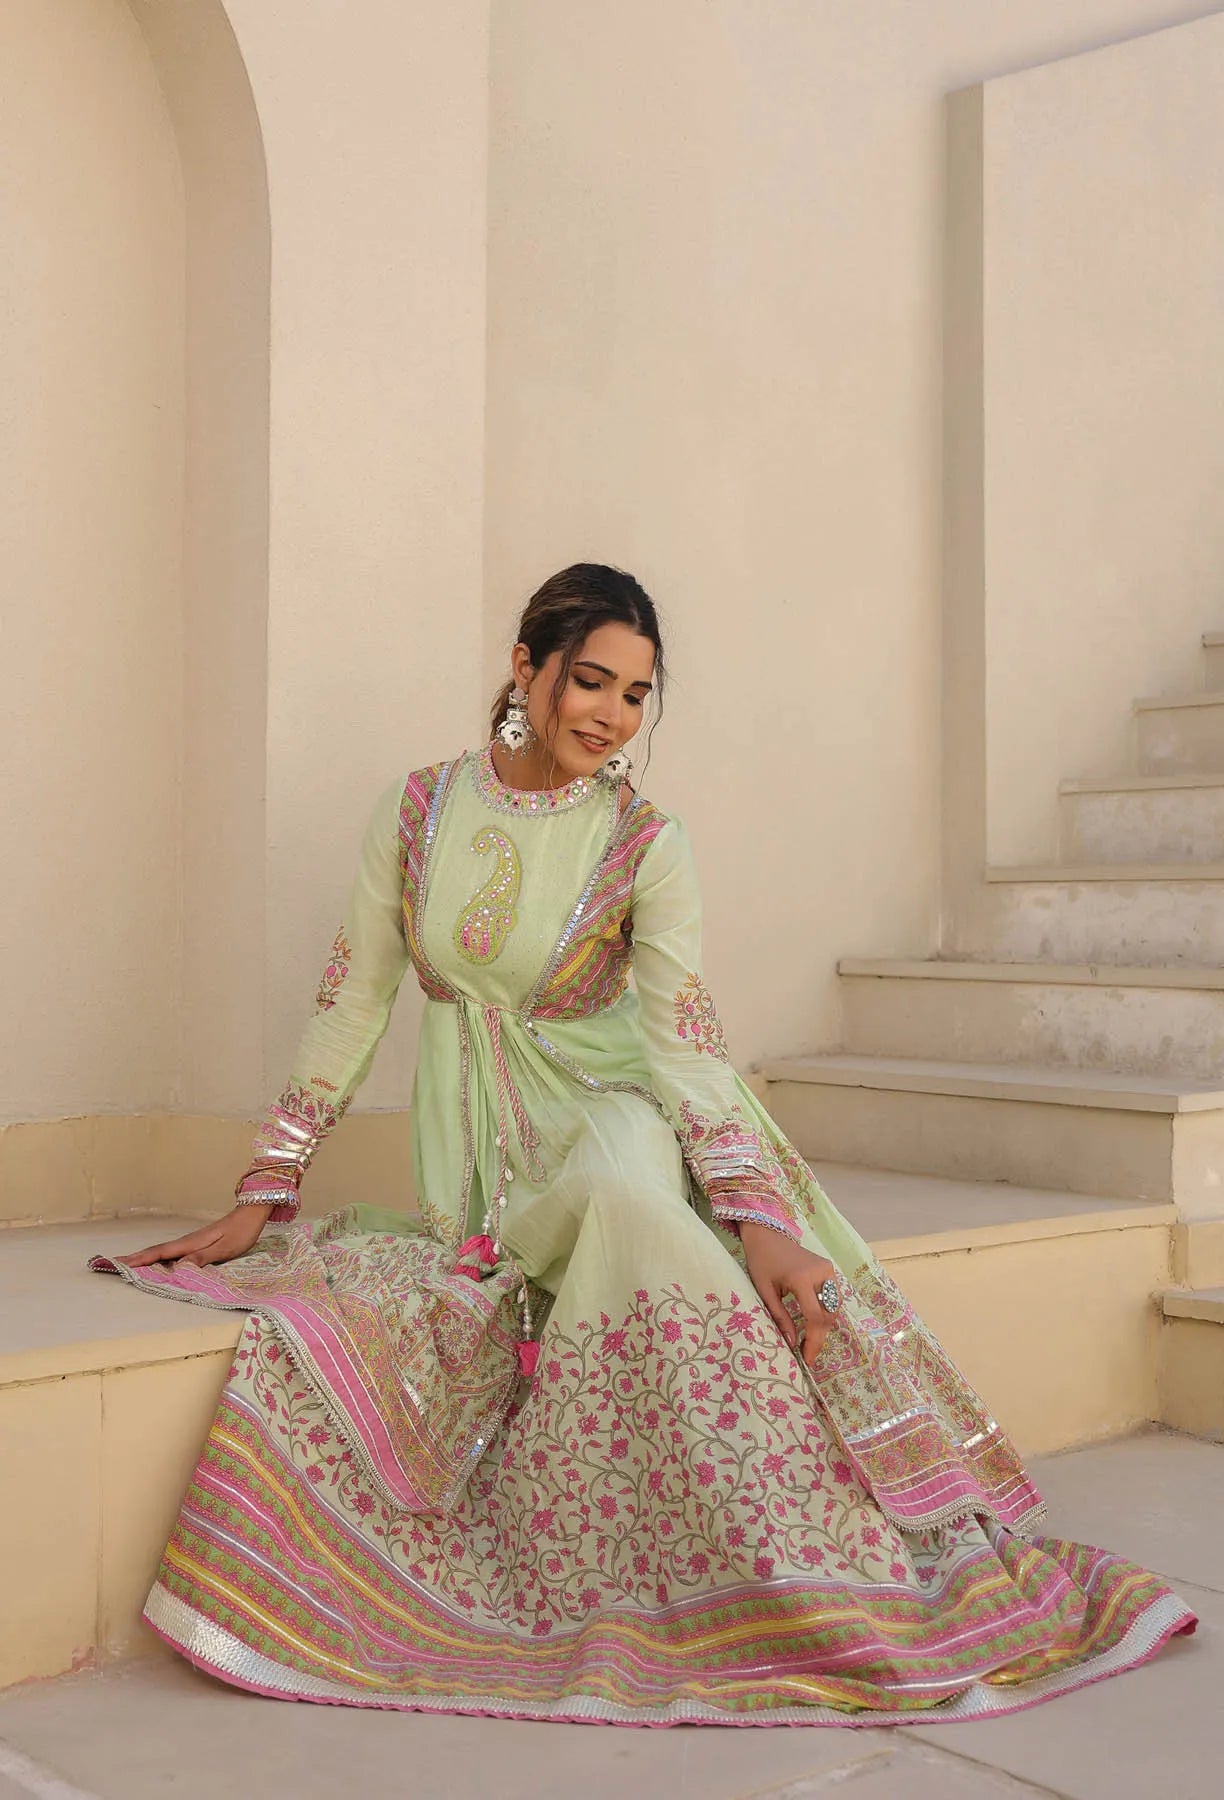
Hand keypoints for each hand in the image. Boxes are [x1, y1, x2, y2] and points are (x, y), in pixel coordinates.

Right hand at [117, 1203, 274, 1269]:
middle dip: (134, 1258)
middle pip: (155, 1251)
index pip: (159, 1253)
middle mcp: (187, 1241)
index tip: (119, 1264)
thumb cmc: (241, 1232)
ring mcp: (191, 1241)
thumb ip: (202, 1258)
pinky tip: (157, 1262)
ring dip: (144, 1257)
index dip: (139, 1260)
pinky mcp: (197, 1243)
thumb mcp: (224, 1248)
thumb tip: (179, 1268)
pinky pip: (172, 1252)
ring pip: (162, 1251)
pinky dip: (159, 1256)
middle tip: (112, 1264)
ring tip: (128, 1264)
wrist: (252, 1213)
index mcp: (190, 1243)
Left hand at [740, 1222, 839, 1369]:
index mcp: (802, 1278)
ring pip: (834, 1307)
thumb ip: (780, 1317)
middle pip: (829, 1314)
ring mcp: (828, 1269)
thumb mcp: (765, 1292)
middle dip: (820, 1336)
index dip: (813, 1340)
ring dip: (824, 1325)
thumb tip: (792, 1344)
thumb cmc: (762, 1262)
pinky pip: (832, 1297)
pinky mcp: (829, 1269)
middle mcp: (821, 1273)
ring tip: (809, 1340)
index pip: (815, 1316)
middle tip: (808, 1353)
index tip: (807, 1359)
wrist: (768, 1235)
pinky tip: (813, 1323)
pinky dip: (825, 1312)